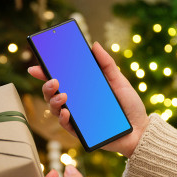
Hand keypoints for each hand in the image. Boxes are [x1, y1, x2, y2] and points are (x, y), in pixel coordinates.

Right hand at [28, 42, 148, 156]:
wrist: (140, 130)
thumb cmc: (129, 106)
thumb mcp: (119, 81)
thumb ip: (106, 63)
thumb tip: (94, 45)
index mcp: (82, 89)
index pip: (60, 79)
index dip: (45, 72)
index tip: (37, 65)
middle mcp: (76, 102)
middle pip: (52, 93)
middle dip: (47, 86)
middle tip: (54, 80)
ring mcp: (76, 117)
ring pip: (54, 109)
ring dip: (53, 101)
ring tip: (63, 96)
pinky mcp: (80, 132)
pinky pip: (65, 125)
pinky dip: (63, 118)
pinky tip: (66, 112)